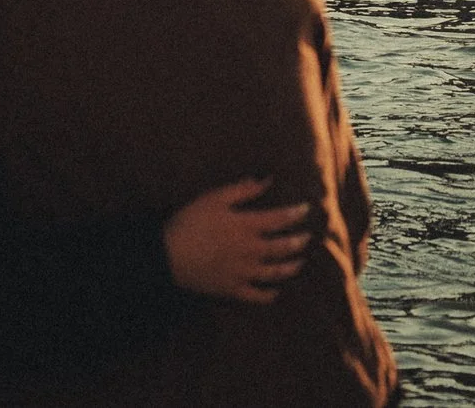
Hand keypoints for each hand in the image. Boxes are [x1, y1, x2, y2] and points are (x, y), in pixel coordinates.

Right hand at [163, 178, 312, 303]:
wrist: (167, 256)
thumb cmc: (189, 222)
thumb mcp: (214, 198)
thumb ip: (242, 190)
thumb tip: (267, 180)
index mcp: (246, 226)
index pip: (278, 219)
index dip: (295, 214)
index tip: (306, 209)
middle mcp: (250, 251)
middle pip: (281, 248)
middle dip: (297, 242)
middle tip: (307, 237)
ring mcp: (242, 273)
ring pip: (274, 273)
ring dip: (290, 268)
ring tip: (299, 263)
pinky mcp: (231, 290)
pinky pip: (255, 296)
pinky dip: (268, 295)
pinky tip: (276, 292)